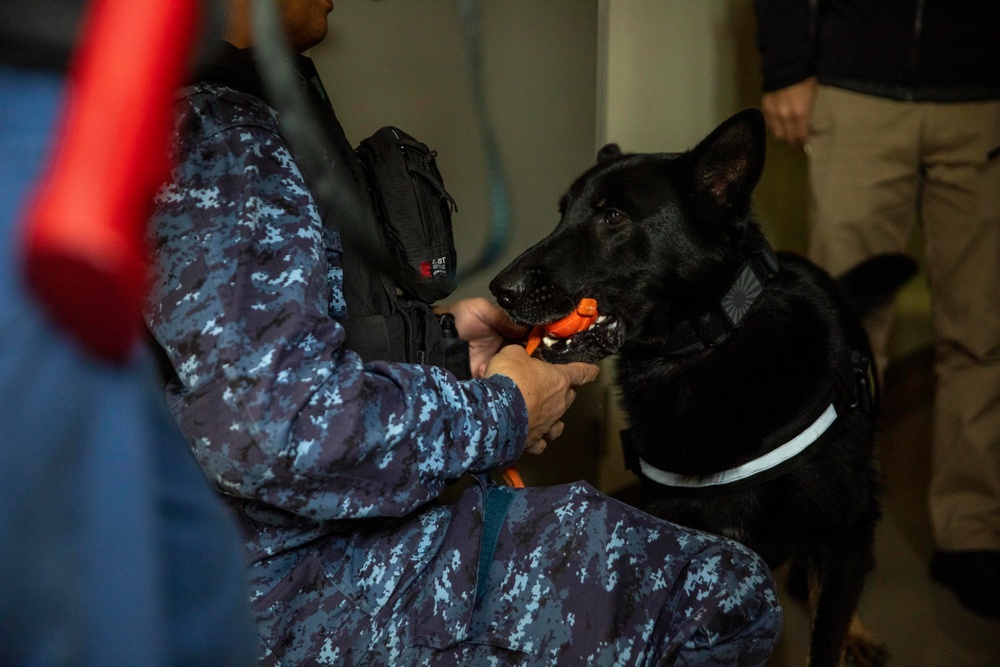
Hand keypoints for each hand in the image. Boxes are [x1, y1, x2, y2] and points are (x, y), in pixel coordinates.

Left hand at [439, 298, 527, 377]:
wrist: (437, 334)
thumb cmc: (458, 317)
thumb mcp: (481, 308)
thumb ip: (503, 317)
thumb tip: (525, 329)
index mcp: (506, 330)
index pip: (526, 337)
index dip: (535, 341)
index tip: (541, 344)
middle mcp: (504, 347)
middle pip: (524, 355)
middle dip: (530, 358)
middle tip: (532, 359)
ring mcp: (495, 361)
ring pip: (514, 368)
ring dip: (517, 368)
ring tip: (516, 366)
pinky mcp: (485, 373)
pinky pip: (498, 378)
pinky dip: (500, 376)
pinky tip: (498, 371)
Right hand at [485, 344, 599, 454]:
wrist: (496, 410)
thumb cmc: (510, 378)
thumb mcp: (513, 354)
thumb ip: (521, 354)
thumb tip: (521, 356)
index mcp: (559, 379)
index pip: (581, 373)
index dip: (589, 371)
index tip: (595, 371)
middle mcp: (559, 403)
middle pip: (570, 396)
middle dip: (565, 391)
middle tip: (550, 386)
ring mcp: (548, 424)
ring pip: (558, 423)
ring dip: (555, 418)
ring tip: (547, 416)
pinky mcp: (533, 440)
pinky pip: (541, 443)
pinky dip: (538, 439)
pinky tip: (531, 436)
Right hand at [761, 77, 816, 150]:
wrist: (787, 67)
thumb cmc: (805, 81)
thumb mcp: (812, 98)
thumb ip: (807, 114)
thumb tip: (806, 126)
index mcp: (799, 115)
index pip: (800, 137)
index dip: (802, 145)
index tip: (805, 148)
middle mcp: (785, 117)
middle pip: (788, 138)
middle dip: (793, 143)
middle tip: (797, 145)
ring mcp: (774, 114)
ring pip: (777, 133)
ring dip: (784, 136)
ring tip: (788, 136)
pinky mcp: (766, 108)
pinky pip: (770, 124)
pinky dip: (775, 127)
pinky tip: (780, 125)